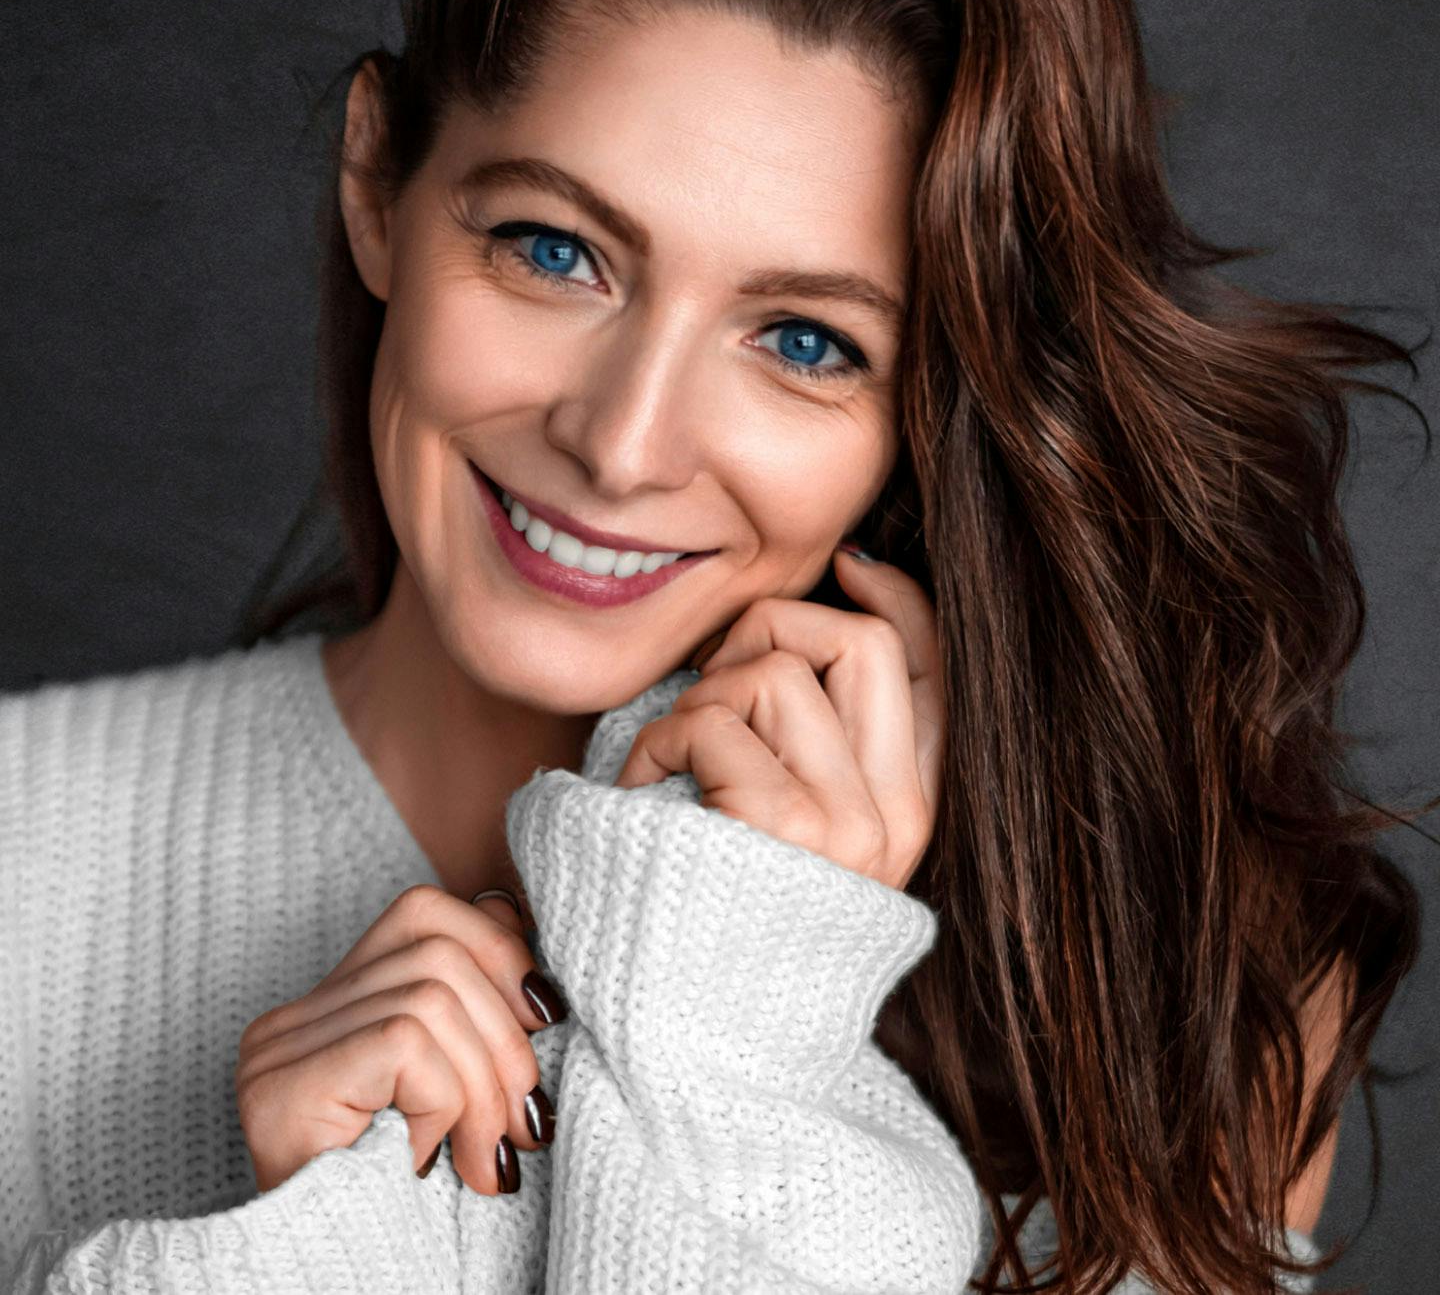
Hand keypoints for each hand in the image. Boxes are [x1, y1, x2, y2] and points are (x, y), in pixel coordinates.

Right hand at [235, 885, 564, 1195]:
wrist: (346, 1286)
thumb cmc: (410, 1200)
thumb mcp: (458, 1088)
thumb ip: (475, 1012)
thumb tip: (525, 937)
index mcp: (329, 1005)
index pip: (424, 913)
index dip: (498, 948)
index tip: (544, 1017)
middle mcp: (292, 1019)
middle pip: (438, 951)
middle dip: (507, 1036)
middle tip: (527, 1120)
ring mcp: (279, 1049)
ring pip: (433, 999)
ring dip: (484, 1085)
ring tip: (490, 1156)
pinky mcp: (286, 1084)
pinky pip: (406, 1045)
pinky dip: (445, 1101)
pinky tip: (437, 1158)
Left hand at [615, 546, 942, 890]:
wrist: (697, 1039)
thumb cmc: (719, 912)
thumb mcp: (796, 824)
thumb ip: (818, 738)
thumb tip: (826, 605)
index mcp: (909, 807)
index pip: (935, 667)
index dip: (896, 595)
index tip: (848, 565)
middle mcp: (896, 814)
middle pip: (860, 640)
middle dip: (773, 630)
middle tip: (716, 681)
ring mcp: (849, 822)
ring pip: (775, 670)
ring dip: (698, 696)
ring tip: (670, 759)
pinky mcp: (786, 826)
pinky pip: (713, 719)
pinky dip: (658, 739)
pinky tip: (641, 789)